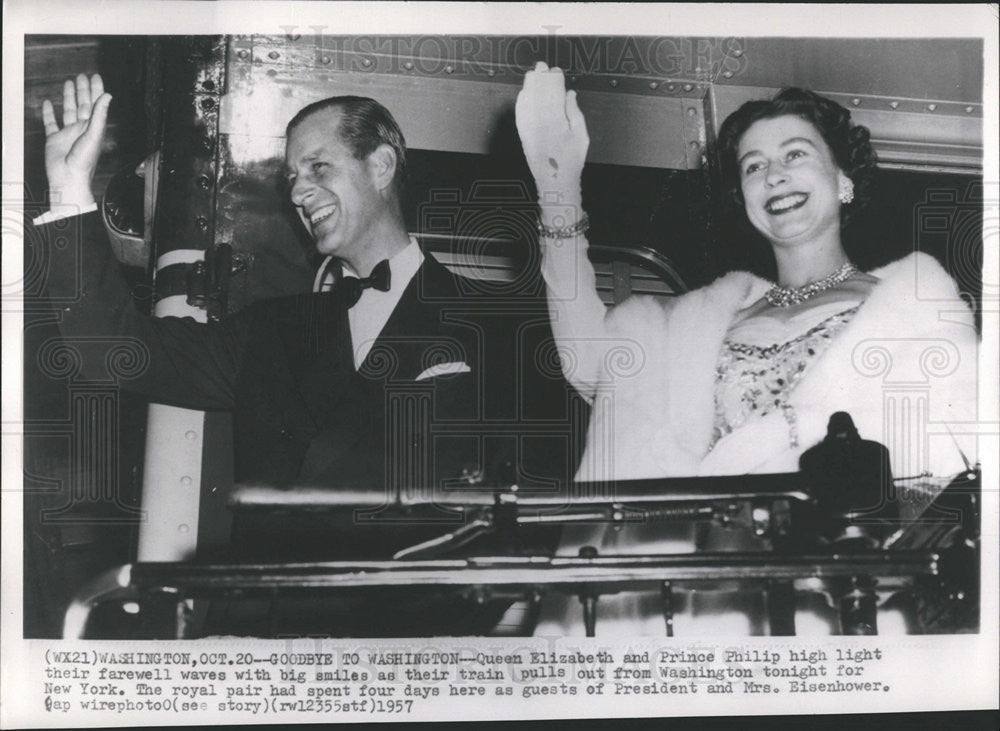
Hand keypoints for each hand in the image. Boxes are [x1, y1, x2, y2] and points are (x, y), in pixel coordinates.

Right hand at [41, 74, 111, 210]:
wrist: (68, 178)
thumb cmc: (84, 161)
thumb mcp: (94, 135)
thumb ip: (100, 115)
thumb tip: (108, 96)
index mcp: (93, 127)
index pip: (96, 104)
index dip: (96, 90)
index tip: (95, 77)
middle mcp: (81, 129)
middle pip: (83, 104)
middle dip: (83, 90)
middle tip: (82, 76)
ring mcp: (68, 133)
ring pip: (69, 110)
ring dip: (69, 97)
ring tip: (68, 83)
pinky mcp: (55, 139)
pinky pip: (51, 123)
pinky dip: (49, 113)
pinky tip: (48, 103)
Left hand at [515, 62, 588, 202]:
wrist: (555, 181)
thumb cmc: (570, 162)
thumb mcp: (581, 136)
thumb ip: (574, 113)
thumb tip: (570, 95)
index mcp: (556, 122)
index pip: (553, 93)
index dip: (553, 79)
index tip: (555, 71)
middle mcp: (540, 124)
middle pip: (538, 94)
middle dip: (539, 78)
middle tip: (541, 67)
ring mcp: (529, 129)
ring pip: (527, 101)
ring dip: (529, 86)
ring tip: (532, 75)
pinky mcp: (523, 135)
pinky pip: (520, 113)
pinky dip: (521, 101)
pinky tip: (523, 93)